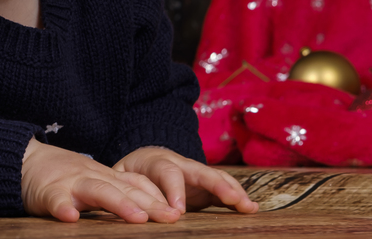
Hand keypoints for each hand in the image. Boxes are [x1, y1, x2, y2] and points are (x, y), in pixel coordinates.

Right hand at [20, 138, 183, 223]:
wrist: (25, 161)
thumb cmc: (62, 175)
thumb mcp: (94, 180)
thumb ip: (117, 191)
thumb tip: (149, 211)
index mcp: (105, 176)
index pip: (136, 184)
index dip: (157, 197)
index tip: (177, 212)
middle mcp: (92, 177)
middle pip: (125, 189)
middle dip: (149, 204)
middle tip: (171, 218)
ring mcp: (70, 183)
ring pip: (97, 191)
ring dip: (119, 204)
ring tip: (138, 219)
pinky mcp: (47, 192)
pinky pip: (56, 200)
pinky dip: (63, 207)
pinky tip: (70, 218)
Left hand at [113, 146, 258, 214]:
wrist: (143, 160)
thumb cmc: (129, 174)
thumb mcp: (120, 179)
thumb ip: (125, 189)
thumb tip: (126, 207)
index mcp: (156, 161)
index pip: (167, 172)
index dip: (174, 190)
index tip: (178, 212)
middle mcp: (180, 163)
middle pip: (201, 170)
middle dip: (218, 184)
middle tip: (233, 200)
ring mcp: (195, 173)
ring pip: (216, 178)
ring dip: (233, 191)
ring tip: (249, 207)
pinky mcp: (205, 185)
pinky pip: (223, 189)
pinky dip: (236, 197)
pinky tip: (251, 209)